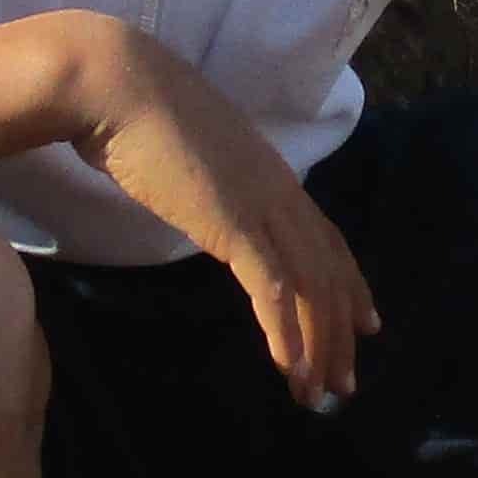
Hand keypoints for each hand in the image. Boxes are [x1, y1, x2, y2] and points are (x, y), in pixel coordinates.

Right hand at [59, 21, 378, 407]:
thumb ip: (208, 182)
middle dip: (340, 333)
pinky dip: (285, 332)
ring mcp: (259, 205)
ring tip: (316, 393)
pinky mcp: (231, 223)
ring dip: (316, 346)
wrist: (113, 84)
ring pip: (310, 286)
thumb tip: (202, 200)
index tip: (364, 324)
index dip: (351, 284)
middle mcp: (279, 191)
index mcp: (271, 175)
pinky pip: (272, 287)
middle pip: (328, 271)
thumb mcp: (189, 156)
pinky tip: (289, 367)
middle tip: (343, 383)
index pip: (327, 239)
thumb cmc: (136, 115)